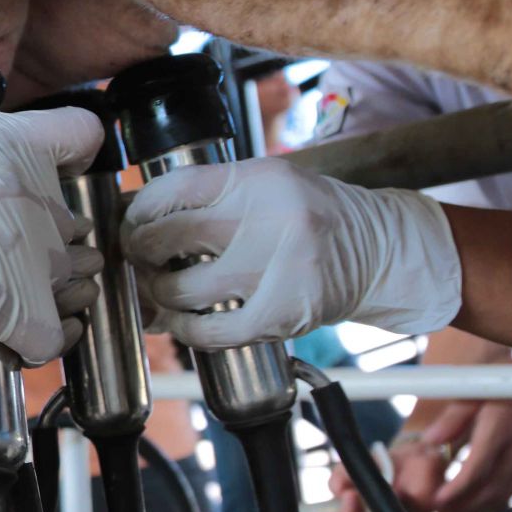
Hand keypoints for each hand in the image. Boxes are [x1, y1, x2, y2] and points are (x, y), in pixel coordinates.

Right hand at [0, 108, 103, 363]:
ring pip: (73, 283)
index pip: (83, 136)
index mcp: (22, 144)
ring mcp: (39, 257)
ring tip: (26, 298)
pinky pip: (53, 339)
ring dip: (58, 293)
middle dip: (52, 243)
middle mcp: (43, 198)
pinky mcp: (22, 310)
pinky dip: (48, 342)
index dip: (74, 158)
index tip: (61, 173)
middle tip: (14, 255)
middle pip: (72, 226)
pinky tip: (32, 336)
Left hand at [122, 158, 461, 347]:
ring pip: (183, 288)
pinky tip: (182, 323)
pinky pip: (214, 331)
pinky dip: (186, 331)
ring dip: (159, 294)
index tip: (131, 223)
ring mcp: (279, 267)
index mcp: (258, 179)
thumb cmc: (312, 218)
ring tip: (159, 291)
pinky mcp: (286, 312)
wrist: (381, 252)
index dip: (139, 210)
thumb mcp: (266, 185)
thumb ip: (212, 194)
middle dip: (140, 252)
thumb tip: (138, 216)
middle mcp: (270, 218)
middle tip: (138, 258)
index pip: (174, 188)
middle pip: (169, 237)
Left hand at [330, 399, 511, 511]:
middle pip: (489, 488)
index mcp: (499, 429)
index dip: (457, 489)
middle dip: (463, 507)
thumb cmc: (511, 381)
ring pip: (504, 495)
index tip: (437, 500)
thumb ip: (454, 417)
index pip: (478, 468)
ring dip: (478, 511)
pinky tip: (479, 510)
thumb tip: (430, 440)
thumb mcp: (477, 389)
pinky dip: (496, 505)